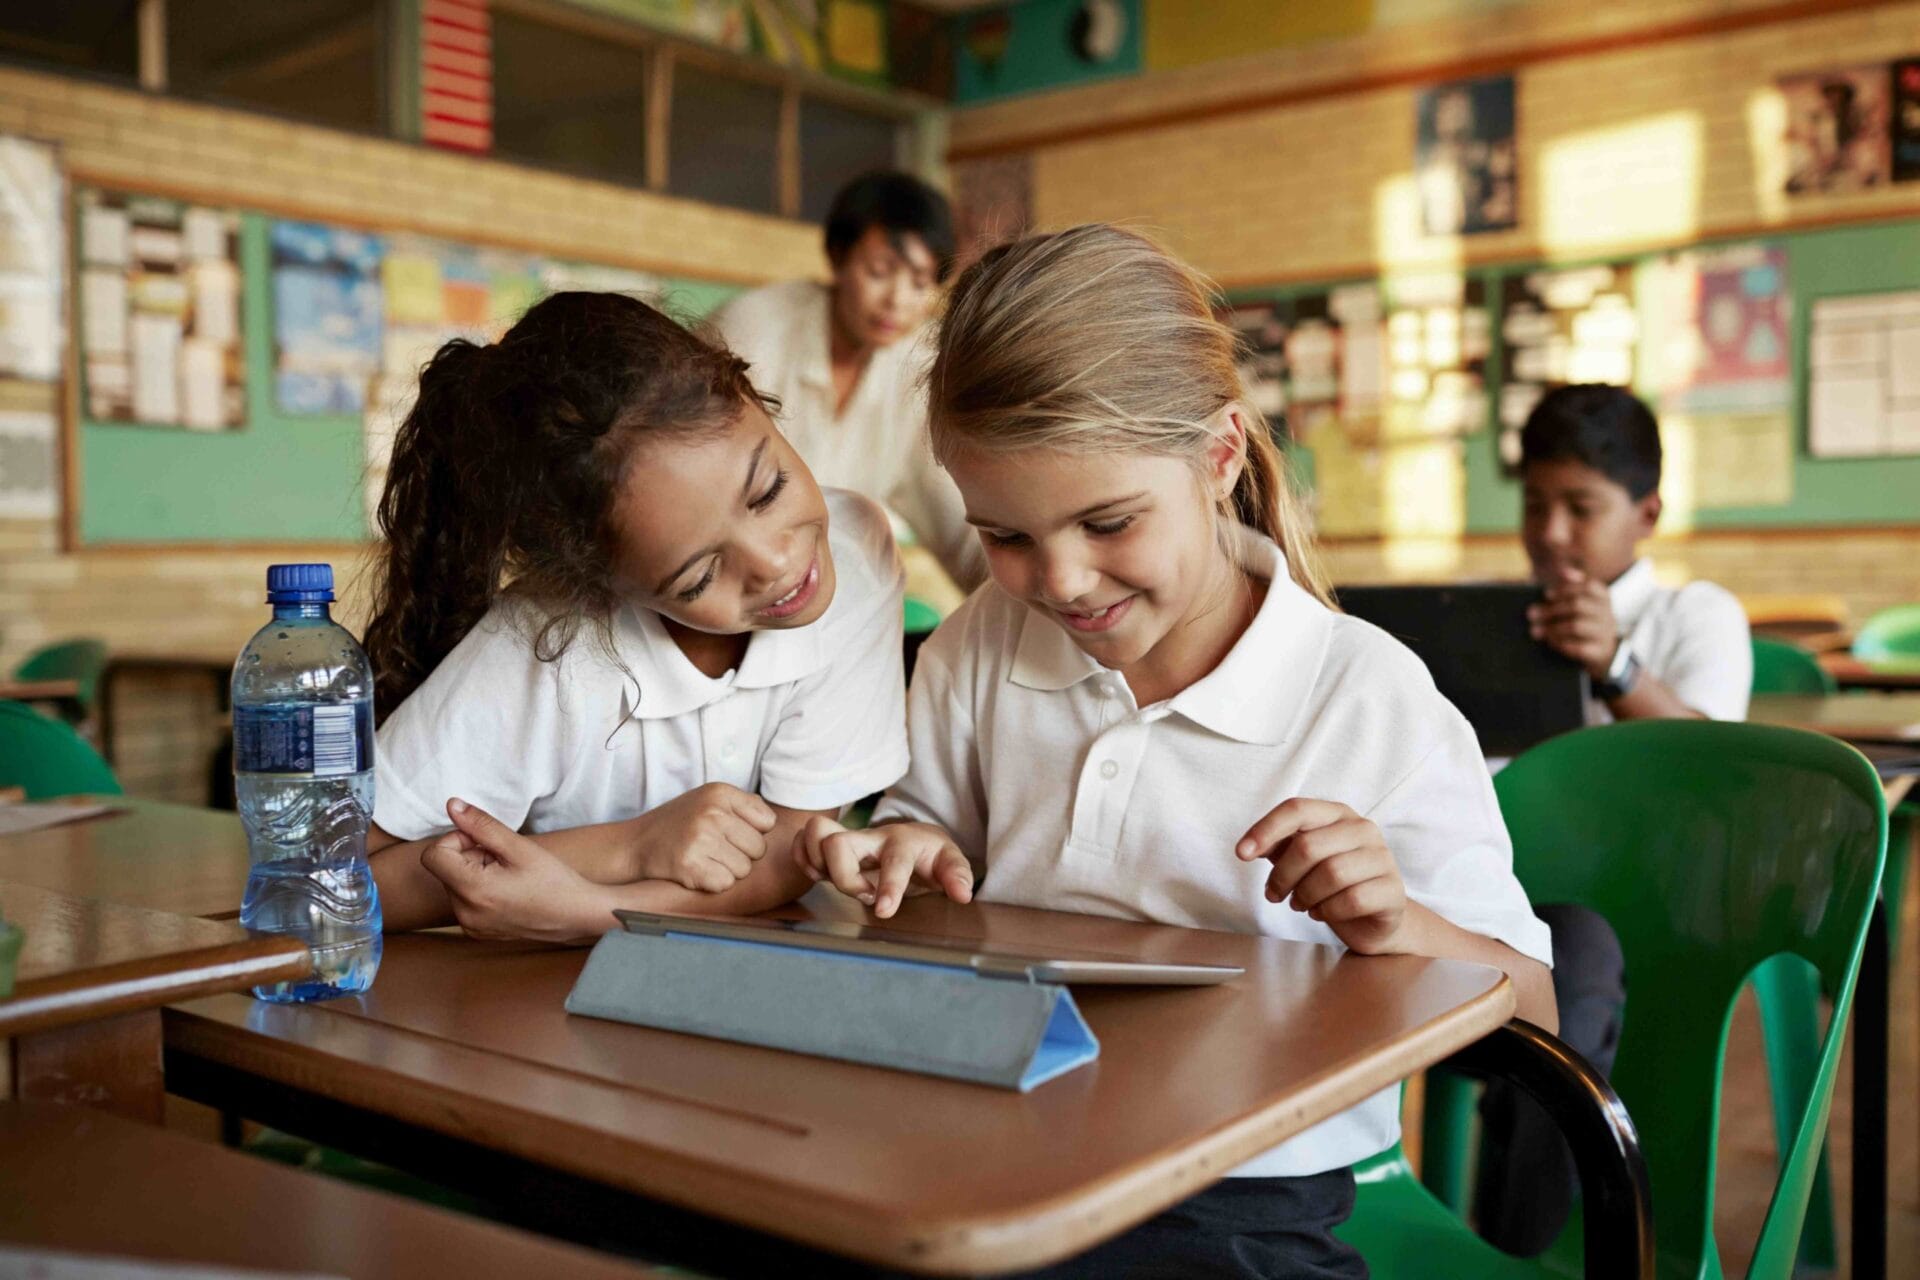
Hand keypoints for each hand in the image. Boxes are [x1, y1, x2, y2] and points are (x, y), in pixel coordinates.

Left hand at [419, 798, 607, 942]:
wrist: (577, 915)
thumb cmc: (553, 880)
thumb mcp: (518, 846)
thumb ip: (481, 825)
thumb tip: (451, 805)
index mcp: (473, 891)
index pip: (433, 855)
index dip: (455, 840)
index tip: (484, 843)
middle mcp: (465, 913)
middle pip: (444, 869)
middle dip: (469, 856)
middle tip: (504, 860)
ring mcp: (470, 926)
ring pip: (454, 884)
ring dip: (474, 873)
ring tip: (508, 877)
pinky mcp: (477, 932)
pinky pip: (464, 901)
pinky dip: (479, 890)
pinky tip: (507, 891)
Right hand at [627, 783, 777, 891]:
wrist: (636, 843)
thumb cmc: (680, 823)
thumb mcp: (709, 799)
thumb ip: (745, 805)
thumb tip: (775, 821)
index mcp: (720, 792)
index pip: (767, 822)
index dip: (753, 832)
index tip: (732, 833)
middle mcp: (712, 813)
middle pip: (758, 849)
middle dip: (741, 854)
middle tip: (715, 849)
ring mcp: (700, 839)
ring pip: (744, 870)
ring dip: (728, 870)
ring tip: (704, 859)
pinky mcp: (690, 866)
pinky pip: (725, 884)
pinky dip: (713, 883)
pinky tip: (697, 871)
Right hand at [792, 816, 973, 918]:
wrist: (915, 839)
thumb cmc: (929, 855)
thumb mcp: (950, 863)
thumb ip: (957, 876)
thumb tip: (963, 894)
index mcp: (902, 843)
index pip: (893, 862)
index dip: (887, 886)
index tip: (882, 911)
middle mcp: (870, 837)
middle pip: (837, 843)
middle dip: (844, 876)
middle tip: (863, 894)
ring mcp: (848, 839)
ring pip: (814, 834)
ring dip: (818, 864)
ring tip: (836, 882)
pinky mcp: (829, 846)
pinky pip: (802, 843)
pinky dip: (803, 860)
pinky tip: (820, 876)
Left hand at [1237, 798, 1410, 953]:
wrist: (1373, 917)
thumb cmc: (1331, 884)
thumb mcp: (1300, 860)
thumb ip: (1278, 847)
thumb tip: (1249, 847)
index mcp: (1337, 814)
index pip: (1297, 809)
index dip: (1265, 830)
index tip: (1241, 854)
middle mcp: (1363, 829)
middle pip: (1308, 846)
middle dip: (1282, 876)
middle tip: (1274, 895)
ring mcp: (1383, 858)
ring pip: (1331, 874)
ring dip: (1304, 895)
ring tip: (1300, 904)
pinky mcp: (1392, 890)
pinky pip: (1351, 900)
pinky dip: (1327, 911)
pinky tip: (1321, 913)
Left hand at [1527, 568, 1619, 677]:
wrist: (1600, 652)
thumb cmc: (1581, 621)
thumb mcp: (1576, 603)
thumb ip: (1568, 586)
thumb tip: (1564, 572)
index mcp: (1603, 598)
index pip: (1589, 587)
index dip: (1566, 589)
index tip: (1546, 594)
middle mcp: (1607, 614)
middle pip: (1578, 606)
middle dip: (1551, 609)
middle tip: (1531, 615)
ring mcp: (1605, 633)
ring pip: (1577, 626)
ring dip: (1552, 628)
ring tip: (1535, 631)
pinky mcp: (1600, 652)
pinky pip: (1579, 647)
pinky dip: (1561, 644)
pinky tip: (1549, 642)